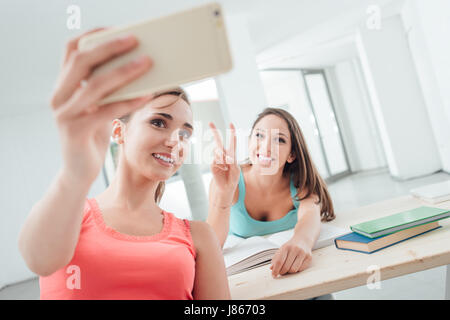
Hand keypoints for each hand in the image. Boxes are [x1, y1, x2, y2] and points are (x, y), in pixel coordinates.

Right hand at [50, 28, 153, 184]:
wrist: (79, 170)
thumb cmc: (93, 135)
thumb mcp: (97, 107)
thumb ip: (107, 89)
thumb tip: (138, 67)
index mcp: (62, 85)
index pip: (71, 50)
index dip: (93, 36)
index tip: (117, 29)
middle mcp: (58, 96)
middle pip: (81, 62)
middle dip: (110, 48)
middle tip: (135, 41)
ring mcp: (64, 114)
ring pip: (94, 85)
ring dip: (124, 72)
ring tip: (147, 64)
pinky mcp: (76, 132)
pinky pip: (105, 111)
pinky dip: (128, 101)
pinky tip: (147, 95)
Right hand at [209, 122, 239, 204]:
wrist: (226, 187)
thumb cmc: (233, 178)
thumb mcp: (235, 170)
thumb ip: (231, 161)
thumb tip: (224, 155)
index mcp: (231, 154)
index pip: (232, 141)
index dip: (232, 133)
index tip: (231, 124)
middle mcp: (223, 155)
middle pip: (218, 141)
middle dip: (214, 131)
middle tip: (210, 122)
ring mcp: (217, 159)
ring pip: (217, 152)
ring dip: (222, 159)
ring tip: (226, 168)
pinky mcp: (212, 164)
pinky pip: (215, 160)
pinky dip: (220, 165)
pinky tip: (222, 170)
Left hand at [270, 238, 311, 277]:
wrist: (303, 239)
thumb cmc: (290, 246)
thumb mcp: (281, 250)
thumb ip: (275, 259)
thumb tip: (271, 268)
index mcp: (286, 247)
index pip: (279, 261)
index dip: (275, 270)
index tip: (273, 275)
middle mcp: (295, 249)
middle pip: (286, 267)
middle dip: (282, 272)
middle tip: (281, 272)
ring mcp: (303, 253)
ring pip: (294, 270)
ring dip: (289, 272)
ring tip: (288, 268)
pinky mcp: (309, 257)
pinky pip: (301, 269)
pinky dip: (296, 270)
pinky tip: (295, 265)